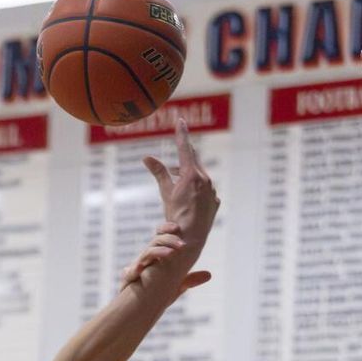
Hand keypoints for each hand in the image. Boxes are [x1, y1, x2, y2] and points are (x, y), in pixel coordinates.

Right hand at [120, 220, 212, 294]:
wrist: (133, 313)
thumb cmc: (152, 301)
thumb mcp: (174, 288)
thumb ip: (189, 280)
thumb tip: (209, 274)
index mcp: (155, 258)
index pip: (161, 236)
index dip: (168, 229)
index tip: (178, 228)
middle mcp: (146, 259)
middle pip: (157, 240)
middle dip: (169, 238)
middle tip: (183, 243)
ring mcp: (138, 266)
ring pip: (150, 249)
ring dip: (163, 248)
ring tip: (175, 251)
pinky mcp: (131, 276)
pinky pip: (140, 265)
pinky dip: (149, 260)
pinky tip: (159, 260)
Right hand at [142, 120, 219, 264]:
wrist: (190, 239)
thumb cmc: (175, 217)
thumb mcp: (166, 193)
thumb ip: (159, 173)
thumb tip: (146, 158)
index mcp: (191, 175)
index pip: (185, 148)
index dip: (181, 134)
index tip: (180, 121)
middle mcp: (205, 179)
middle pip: (194, 160)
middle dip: (183, 157)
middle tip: (176, 154)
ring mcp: (212, 190)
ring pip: (200, 175)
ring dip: (188, 174)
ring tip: (178, 180)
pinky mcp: (215, 201)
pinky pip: (206, 189)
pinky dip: (196, 188)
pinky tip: (189, 198)